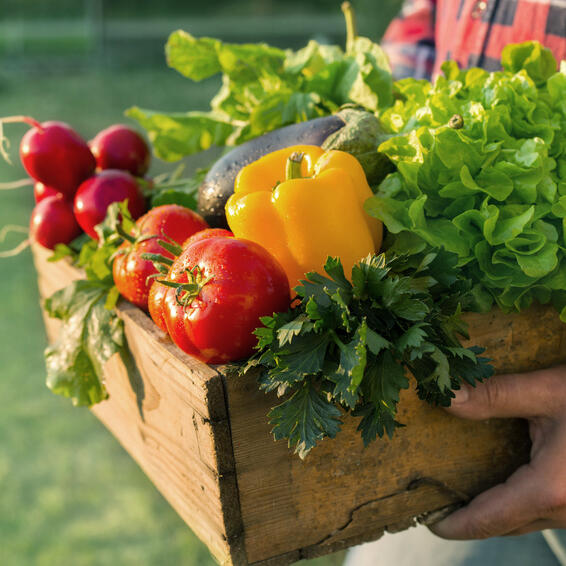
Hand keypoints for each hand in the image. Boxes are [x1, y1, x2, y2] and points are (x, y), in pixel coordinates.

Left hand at [429, 365, 565, 538]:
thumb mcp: (549, 391)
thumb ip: (495, 395)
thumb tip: (447, 396)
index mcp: (552, 490)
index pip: (490, 518)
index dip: (457, 524)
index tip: (431, 523)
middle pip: (508, 524)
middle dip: (474, 519)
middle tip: (441, 505)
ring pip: (532, 520)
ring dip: (501, 513)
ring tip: (469, 494)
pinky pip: (552, 512)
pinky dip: (526, 505)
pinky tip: (513, 483)